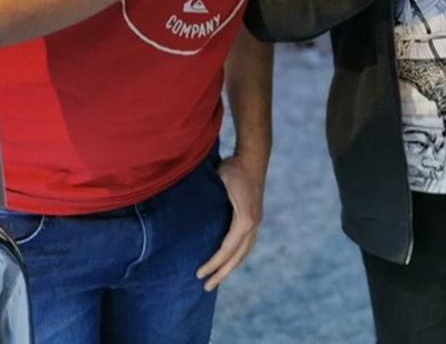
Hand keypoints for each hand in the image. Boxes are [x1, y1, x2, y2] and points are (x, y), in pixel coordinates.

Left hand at [196, 153, 264, 291]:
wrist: (253, 157)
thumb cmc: (233, 168)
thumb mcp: (219, 181)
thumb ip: (208, 198)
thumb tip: (189, 217)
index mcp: (245, 219)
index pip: (228, 249)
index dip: (213, 264)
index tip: (198, 275)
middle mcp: (253, 223)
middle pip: (238, 256)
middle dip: (222, 273)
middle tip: (206, 287)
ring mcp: (256, 221)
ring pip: (245, 252)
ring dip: (231, 267)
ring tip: (217, 278)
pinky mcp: (255, 217)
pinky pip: (246, 244)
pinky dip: (237, 256)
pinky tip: (228, 260)